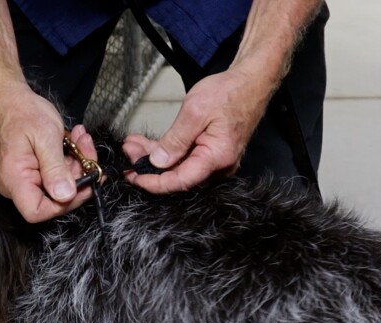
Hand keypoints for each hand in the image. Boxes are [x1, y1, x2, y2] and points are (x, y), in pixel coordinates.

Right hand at [0, 84, 93, 221]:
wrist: (9, 97)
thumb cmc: (22, 112)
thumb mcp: (45, 137)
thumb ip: (55, 168)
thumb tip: (65, 196)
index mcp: (15, 179)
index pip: (37, 212)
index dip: (64, 204)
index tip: (85, 183)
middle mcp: (17, 185)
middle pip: (54, 199)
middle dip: (78, 177)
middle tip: (88, 152)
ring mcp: (25, 179)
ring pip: (60, 186)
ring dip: (78, 164)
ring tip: (82, 140)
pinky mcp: (34, 172)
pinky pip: (57, 175)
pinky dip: (71, 160)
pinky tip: (75, 141)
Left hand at [124, 66, 271, 193]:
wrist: (251, 81)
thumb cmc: (230, 92)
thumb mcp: (195, 111)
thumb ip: (175, 140)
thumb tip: (158, 162)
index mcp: (217, 158)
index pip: (180, 181)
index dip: (154, 182)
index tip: (134, 176)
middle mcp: (219, 165)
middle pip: (178, 175)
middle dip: (150, 167)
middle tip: (128, 154)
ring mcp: (216, 160)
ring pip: (180, 167)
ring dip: (156, 158)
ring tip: (134, 145)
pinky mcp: (212, 153)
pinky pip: (187, 158)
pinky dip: (168, 151)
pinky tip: (150, 144)